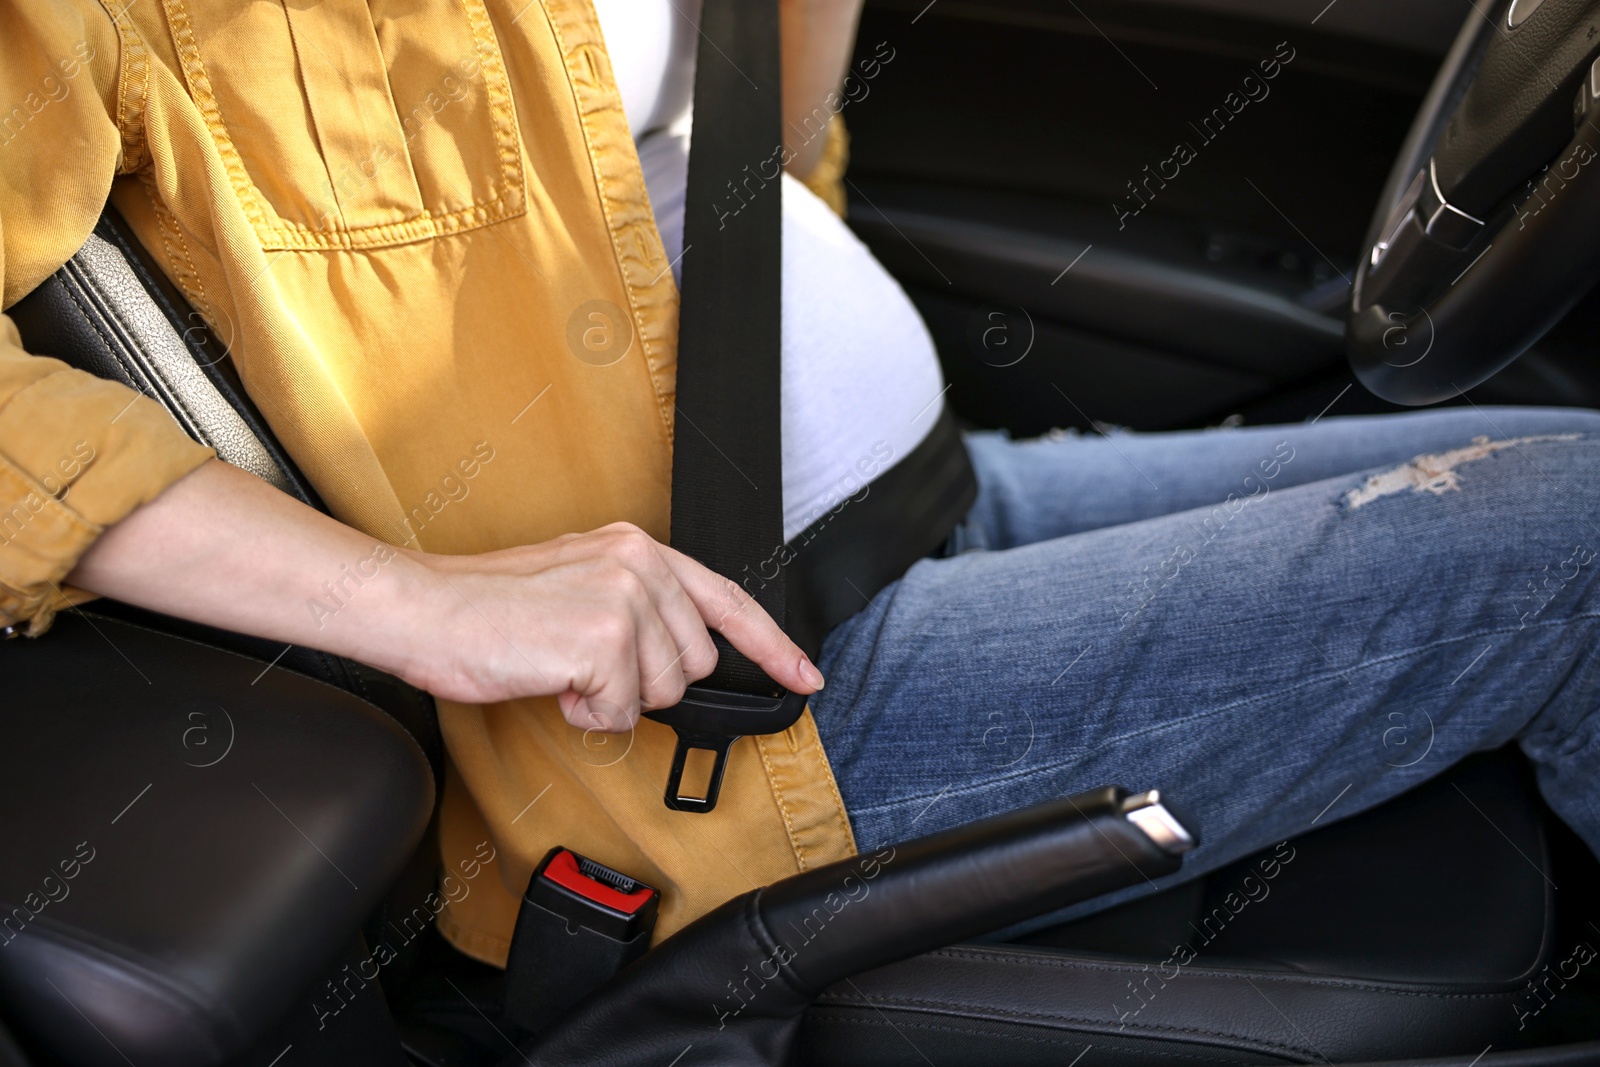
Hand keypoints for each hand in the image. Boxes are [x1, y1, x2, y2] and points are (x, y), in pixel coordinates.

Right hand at [406, 523, 823, 730]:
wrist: (425, 610)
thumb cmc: (487, 608)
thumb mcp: (578, 582)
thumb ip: (637, 604)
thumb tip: (673, 657)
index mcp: (637, 547)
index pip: (728, 600)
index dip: (774, 646)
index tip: (804, 676)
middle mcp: (639, 564)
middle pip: (695, 663)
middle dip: (647, 684)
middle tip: (587, 667)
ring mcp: (624, 599)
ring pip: (663, 692)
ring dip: (612, 700)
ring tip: (562, 669)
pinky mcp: (604, 640)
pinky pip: (621, 713)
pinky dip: (584, 714)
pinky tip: (551, 683)